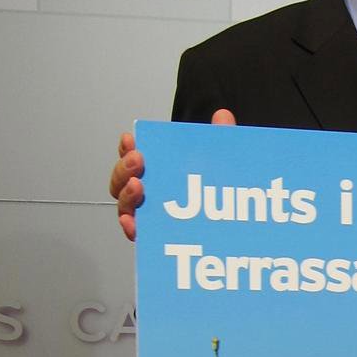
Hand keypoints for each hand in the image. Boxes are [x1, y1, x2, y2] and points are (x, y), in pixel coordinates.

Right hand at [109, 109, 236, 241]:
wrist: (235, 229)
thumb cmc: (219, 194)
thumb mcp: (221, 164)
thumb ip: (221, 139)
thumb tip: (223, 115)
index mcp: (158, 174)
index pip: (133, 159)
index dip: (127, 149)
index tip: (131, 139)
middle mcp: (149, 196)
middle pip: (121, 182)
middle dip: (124, 168)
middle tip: (138, 160)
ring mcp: (150, 218)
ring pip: (125, 207)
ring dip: (126, 196)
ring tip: (137, 186)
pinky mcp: (156, 240)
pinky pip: (138, 236)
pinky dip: (133, 229)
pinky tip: (134, 223)